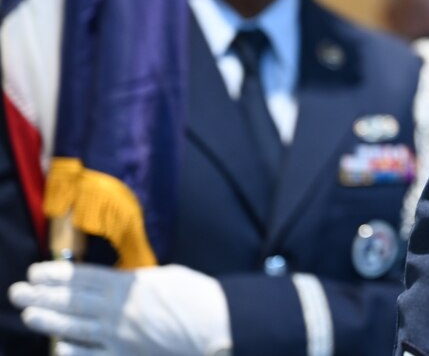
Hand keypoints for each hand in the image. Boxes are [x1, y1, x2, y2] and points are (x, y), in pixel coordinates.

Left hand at [9, 261, 231, 355]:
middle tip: (18, 292)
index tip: (37, 271)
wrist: (219, 326)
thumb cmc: (198, 298)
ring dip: (49, 321)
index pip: (84, 278)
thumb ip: (137, 281)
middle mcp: (120, 311)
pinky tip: (59, 346)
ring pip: (75, 328)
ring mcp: (121, 337)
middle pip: (72, 302)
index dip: (58, 275)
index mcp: (131, 286)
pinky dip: (73, 351)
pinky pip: (92, 355)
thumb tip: (118, 281)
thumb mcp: (166, 277)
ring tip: (29, 314)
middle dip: (42, 296)